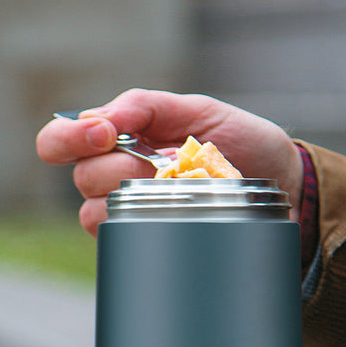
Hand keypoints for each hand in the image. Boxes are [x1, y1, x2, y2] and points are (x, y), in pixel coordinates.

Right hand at [35, 88, 303, 234]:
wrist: (282, 185)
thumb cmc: (243, 144)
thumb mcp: (200, 111)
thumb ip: (148, 106)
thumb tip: (102, 117)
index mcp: (122, 138)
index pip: (62, 140)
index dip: (68, 138)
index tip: (104, 134)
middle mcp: (117, 176)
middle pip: (82, 177)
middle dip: (116, 167)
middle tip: (158, 165)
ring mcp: (132, 212)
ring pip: (95, 212)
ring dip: (131, 199)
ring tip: (175, 191)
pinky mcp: (150, 240)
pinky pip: (123, 240)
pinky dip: (143, 226)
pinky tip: (174, 215)